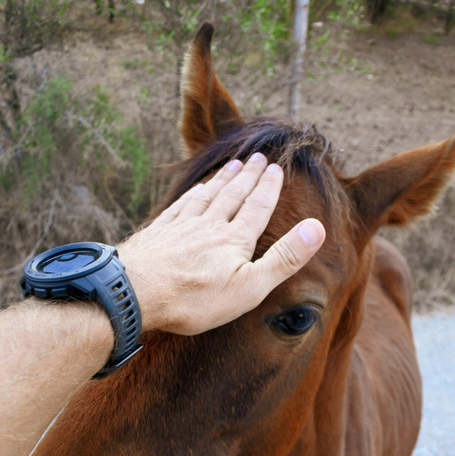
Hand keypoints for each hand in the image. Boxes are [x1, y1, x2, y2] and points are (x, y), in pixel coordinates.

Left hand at [119, 153, 325, 334]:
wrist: (137, 293)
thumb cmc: (195, 298)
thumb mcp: (249, 287)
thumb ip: (284, 258)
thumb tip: (317, 228)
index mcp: (234, 239)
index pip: (257, 207)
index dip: (268, 188)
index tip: (276, 168)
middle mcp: (209, 225)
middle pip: (232, 195)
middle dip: (248, 176)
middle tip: (258, 158)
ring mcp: (181, 227)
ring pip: (207, 196)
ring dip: (222, 179)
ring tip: (232, 165)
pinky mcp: (159, 234)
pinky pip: (180, 206)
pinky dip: (192, 193)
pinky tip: (194, 189)